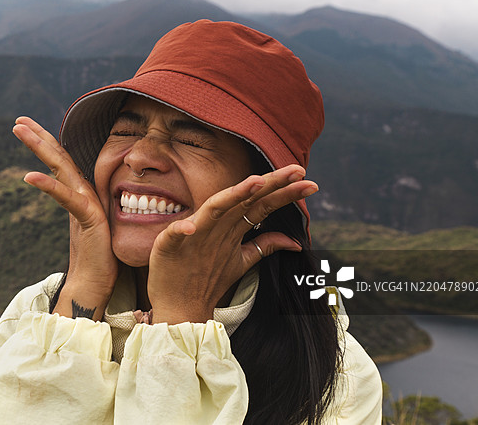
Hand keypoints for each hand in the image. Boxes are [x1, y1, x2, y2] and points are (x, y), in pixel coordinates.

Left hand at [12, 117, 117, 319]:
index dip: (45, 141)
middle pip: (59, 157)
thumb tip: (64, 192)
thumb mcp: (79, 223)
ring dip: (40, 147)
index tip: (25, 125)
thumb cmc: (90, 257)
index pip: (60, 160)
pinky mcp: (90, 218)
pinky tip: (29, 177)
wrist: (95, 283)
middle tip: (17, 120)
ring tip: (19, 130)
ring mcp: (87, 203)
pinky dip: (48, 186)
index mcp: (79, 192)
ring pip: (61, 167)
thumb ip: (73, 204)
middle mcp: (83, 192)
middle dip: (38, 136)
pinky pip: (66, 198)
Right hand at [146, 165, 317, 324]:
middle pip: (245, 200)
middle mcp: (214, 228)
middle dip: (271, 184)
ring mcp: (193, 236)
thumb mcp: (239, 261)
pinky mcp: (168, 246)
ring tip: (256, 182)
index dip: (284, 193)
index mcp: (230, 229)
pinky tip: (192, 226)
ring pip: (215, 210)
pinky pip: (176, 235)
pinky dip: (183, 229)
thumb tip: (295, 242)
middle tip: (298, 170)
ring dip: (232, 196)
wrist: (176, 306)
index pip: (261, 205)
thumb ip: (262, 247)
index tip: (308, 182)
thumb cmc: (203, 279)